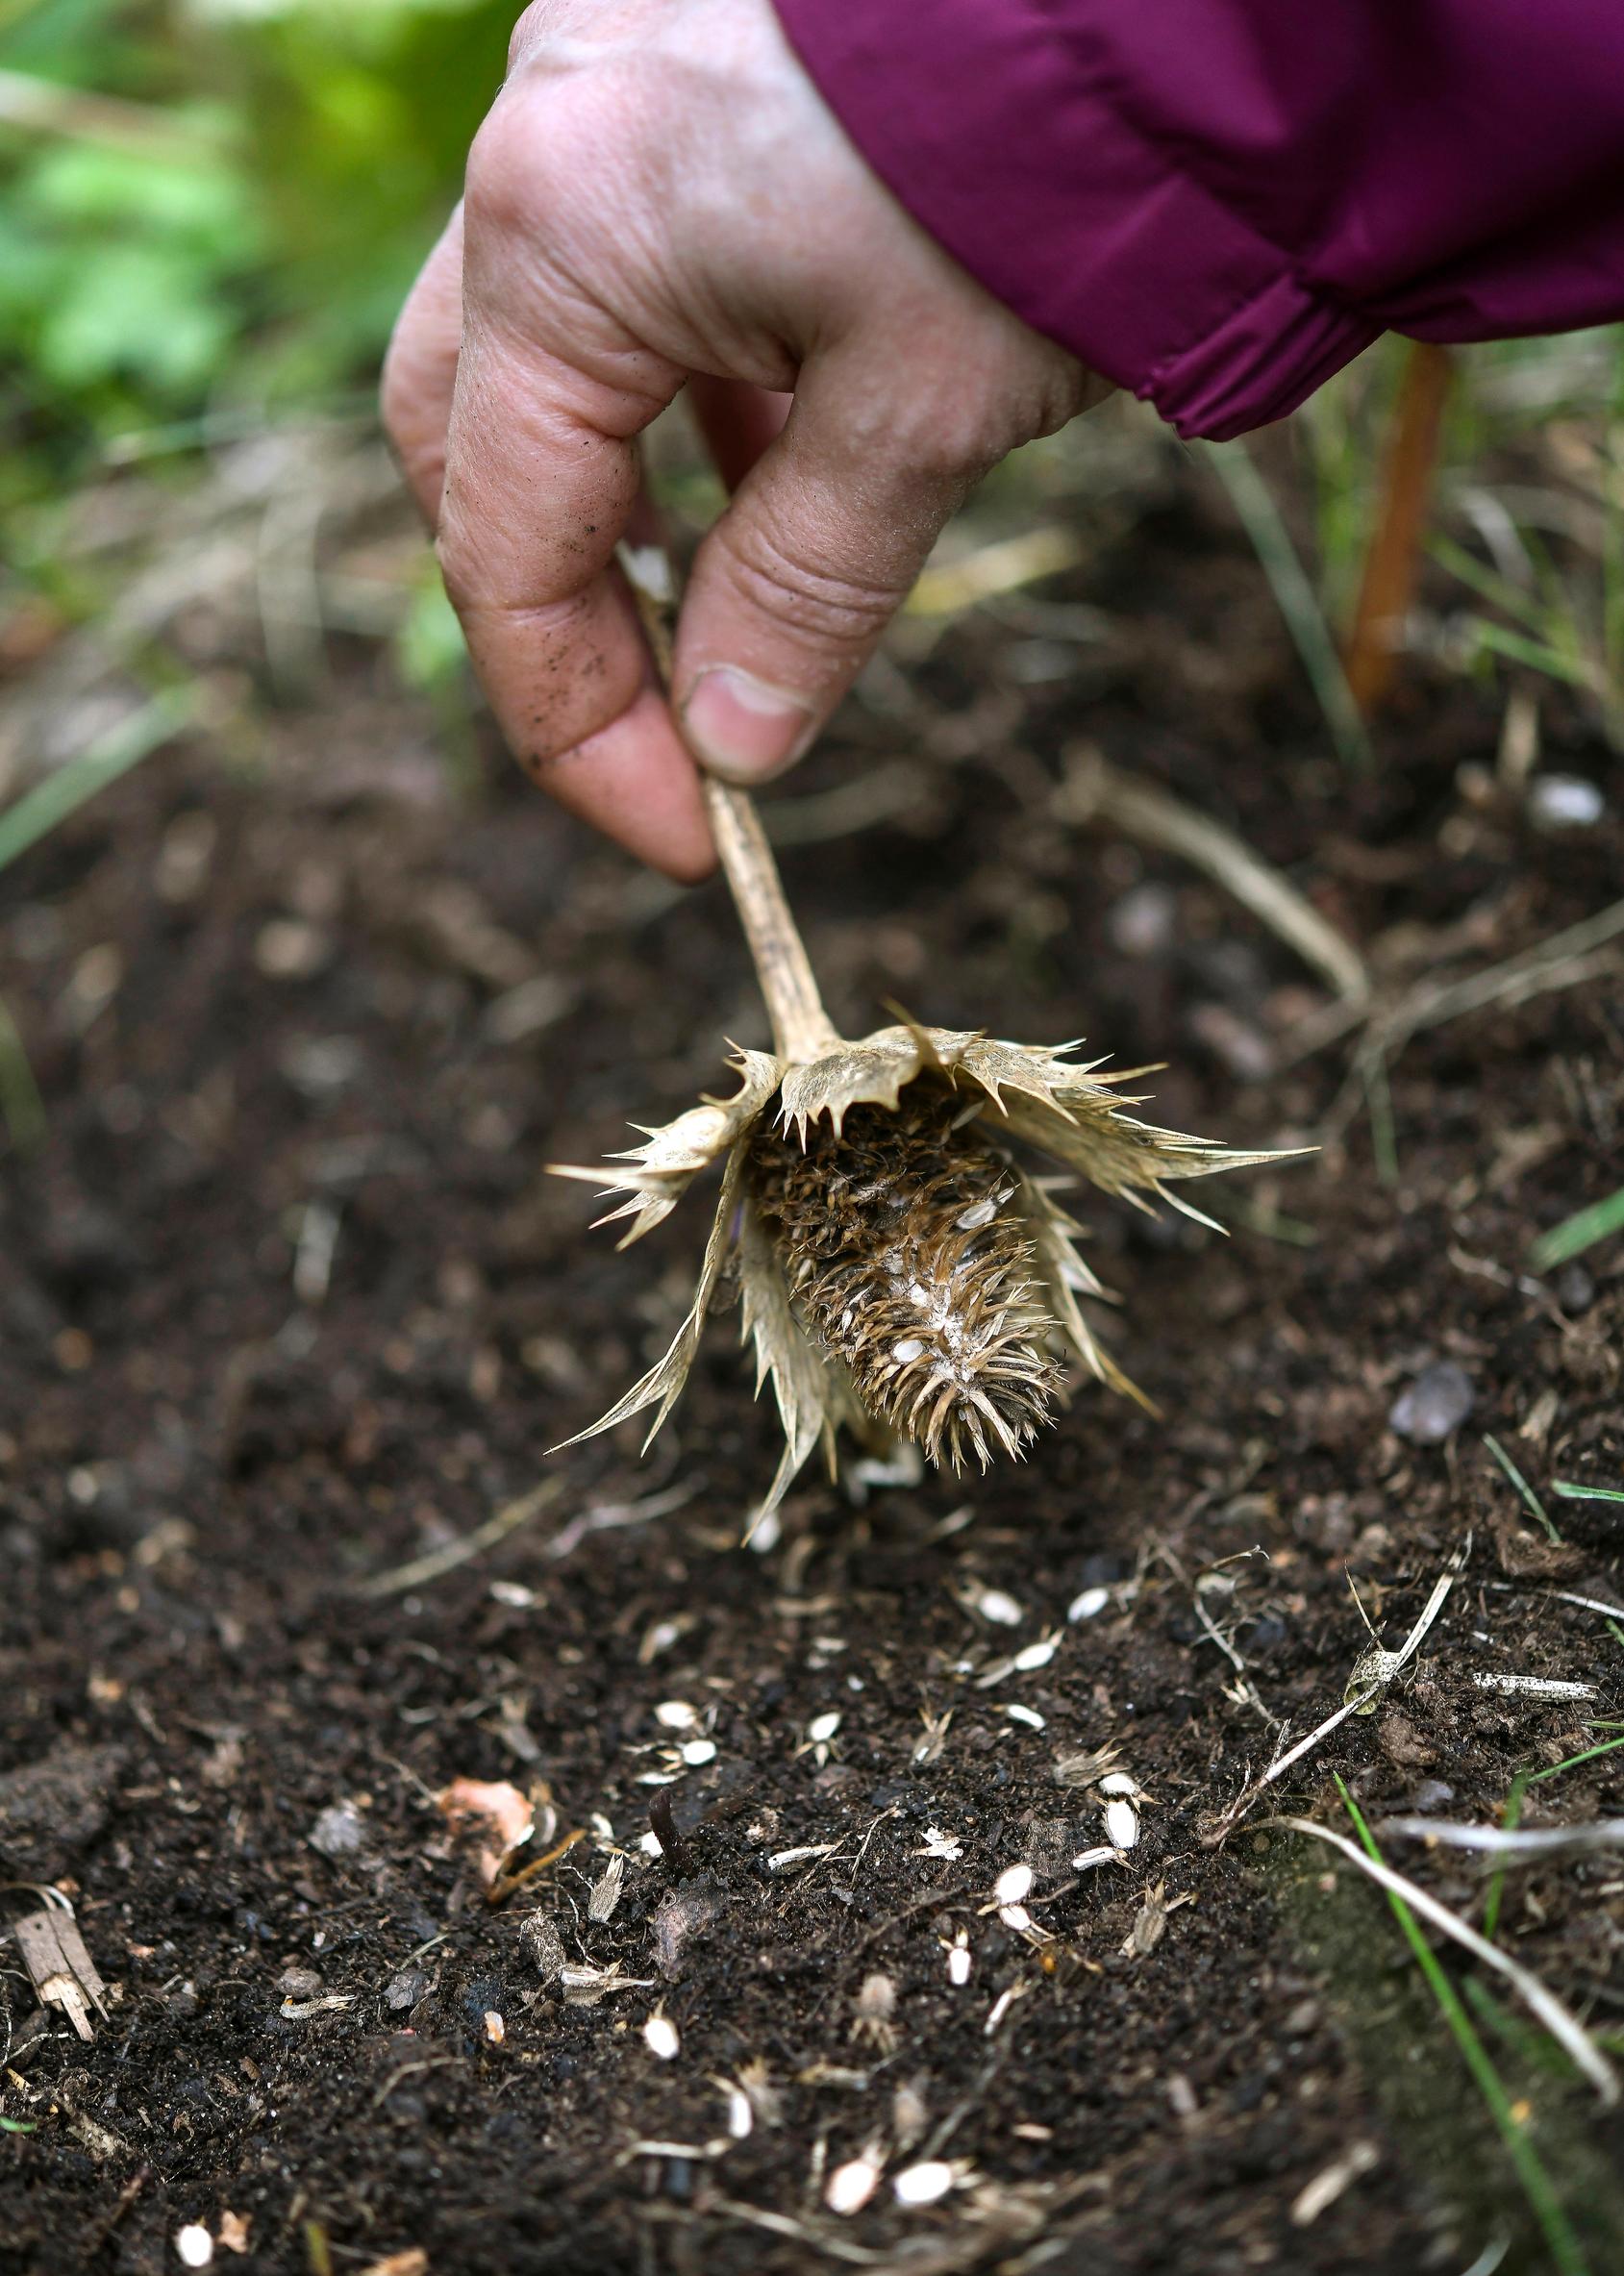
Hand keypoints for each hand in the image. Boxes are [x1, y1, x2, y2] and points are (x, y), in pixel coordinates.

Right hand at [382, 0, 1107, 879]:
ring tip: (725, 598)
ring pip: (540, 345)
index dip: (578, 726)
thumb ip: (802, 589)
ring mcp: (602, 77)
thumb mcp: (921, 414)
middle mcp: (540, 140)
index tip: (686, 838)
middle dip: (551, 603)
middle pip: (467, 437)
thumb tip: (734, 747)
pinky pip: (624, 256)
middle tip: (660, 724)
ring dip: (614, 493)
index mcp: (563, 235)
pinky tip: (769, 440)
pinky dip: (677, 380)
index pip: (507, 546)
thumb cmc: (1053, 155)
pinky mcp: (681, 56)